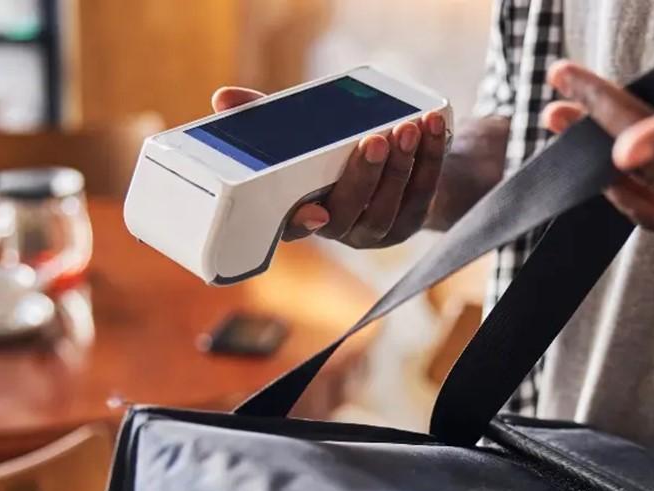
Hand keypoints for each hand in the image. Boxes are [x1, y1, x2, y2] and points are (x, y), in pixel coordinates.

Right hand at [211, 87, 448, 247]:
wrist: (397, 171)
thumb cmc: (333, 155)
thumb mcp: (300, 138)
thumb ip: (264, 121)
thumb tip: (224, 98)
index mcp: (303, 213)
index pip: (294, 227)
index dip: (303, 222)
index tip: (315, 211)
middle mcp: (340, 227)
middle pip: (351, 211)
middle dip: (364, 176)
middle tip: (375, 139)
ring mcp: (378, 229)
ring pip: (390, 205)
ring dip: (401, 166)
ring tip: (406, 128)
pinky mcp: (411, 220)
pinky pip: (423, 192)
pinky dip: (429, 159)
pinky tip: (429, 129)